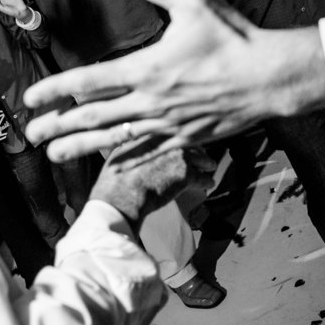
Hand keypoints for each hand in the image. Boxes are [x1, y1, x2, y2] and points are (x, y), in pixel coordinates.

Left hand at [23, 0, 324, 163]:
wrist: (272, 78)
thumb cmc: (234, 38)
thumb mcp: (194, 1)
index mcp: (147, 69)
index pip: (88, 82)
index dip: (55, 90)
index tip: (30, 99)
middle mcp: (151, 101)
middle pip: (93, 118)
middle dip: (59, 126)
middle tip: (31, 134)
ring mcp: (168, 124)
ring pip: (115, 139)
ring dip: (82, 147)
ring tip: (55, 155)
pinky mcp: (187, 137)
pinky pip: (147, 149)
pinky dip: (124, 155)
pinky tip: (111, 161)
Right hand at [89, 139, 217, 224]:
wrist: (121, 196)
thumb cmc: (115, 178)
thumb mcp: (120, 151)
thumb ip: (131, 143)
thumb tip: (129, 141)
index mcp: (154, 131)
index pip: (176, 128)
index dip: (182, 134)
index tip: (186, 138)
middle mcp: (170, 139)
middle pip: (192, 139)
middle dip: (198, 147)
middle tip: (201, 153)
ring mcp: (180, 155)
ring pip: (202, 157)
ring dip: (206, 163)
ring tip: (210, 166)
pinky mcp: (187, 174)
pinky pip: (204, 177)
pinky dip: (207, 182)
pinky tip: (208, 185)